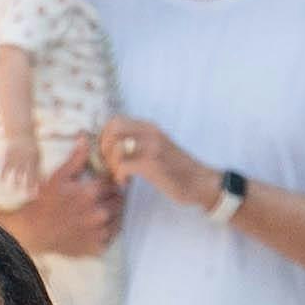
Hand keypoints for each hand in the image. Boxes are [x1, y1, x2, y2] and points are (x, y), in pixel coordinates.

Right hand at [0, 146, 124, 262]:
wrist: (33, 231)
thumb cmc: (44, 202)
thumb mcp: (58, 176)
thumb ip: (76, 159)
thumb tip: (85, 138)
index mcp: (92, 193)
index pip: (115, 182)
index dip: (112, 180)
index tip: (107, 181)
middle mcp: (100, 212)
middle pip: (120, 200)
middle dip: (114, 195)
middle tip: (105, 195)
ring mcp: (99, 232)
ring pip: (119, 218)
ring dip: (114, 212)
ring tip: (102, 209)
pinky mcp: (97, 247)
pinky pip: (112, 236)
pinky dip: (109, 230)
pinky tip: (98, 225)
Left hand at [92, 116, 218, 213]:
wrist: (200, 182)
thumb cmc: (176, 170)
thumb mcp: (157, 147)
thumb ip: (139, 142)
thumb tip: (113, 145)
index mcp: (150, 127)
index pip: (115, 120)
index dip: (104, 137)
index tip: (107, 154)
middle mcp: (151, 132)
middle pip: (112, 128)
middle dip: (104, 148)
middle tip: (110, 164)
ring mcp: (152, 147)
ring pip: (115, 147)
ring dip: (111, 164)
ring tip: (119, 176)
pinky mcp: (153, 164)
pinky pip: (123, 166)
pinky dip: (119, 176)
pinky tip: (125, 183)